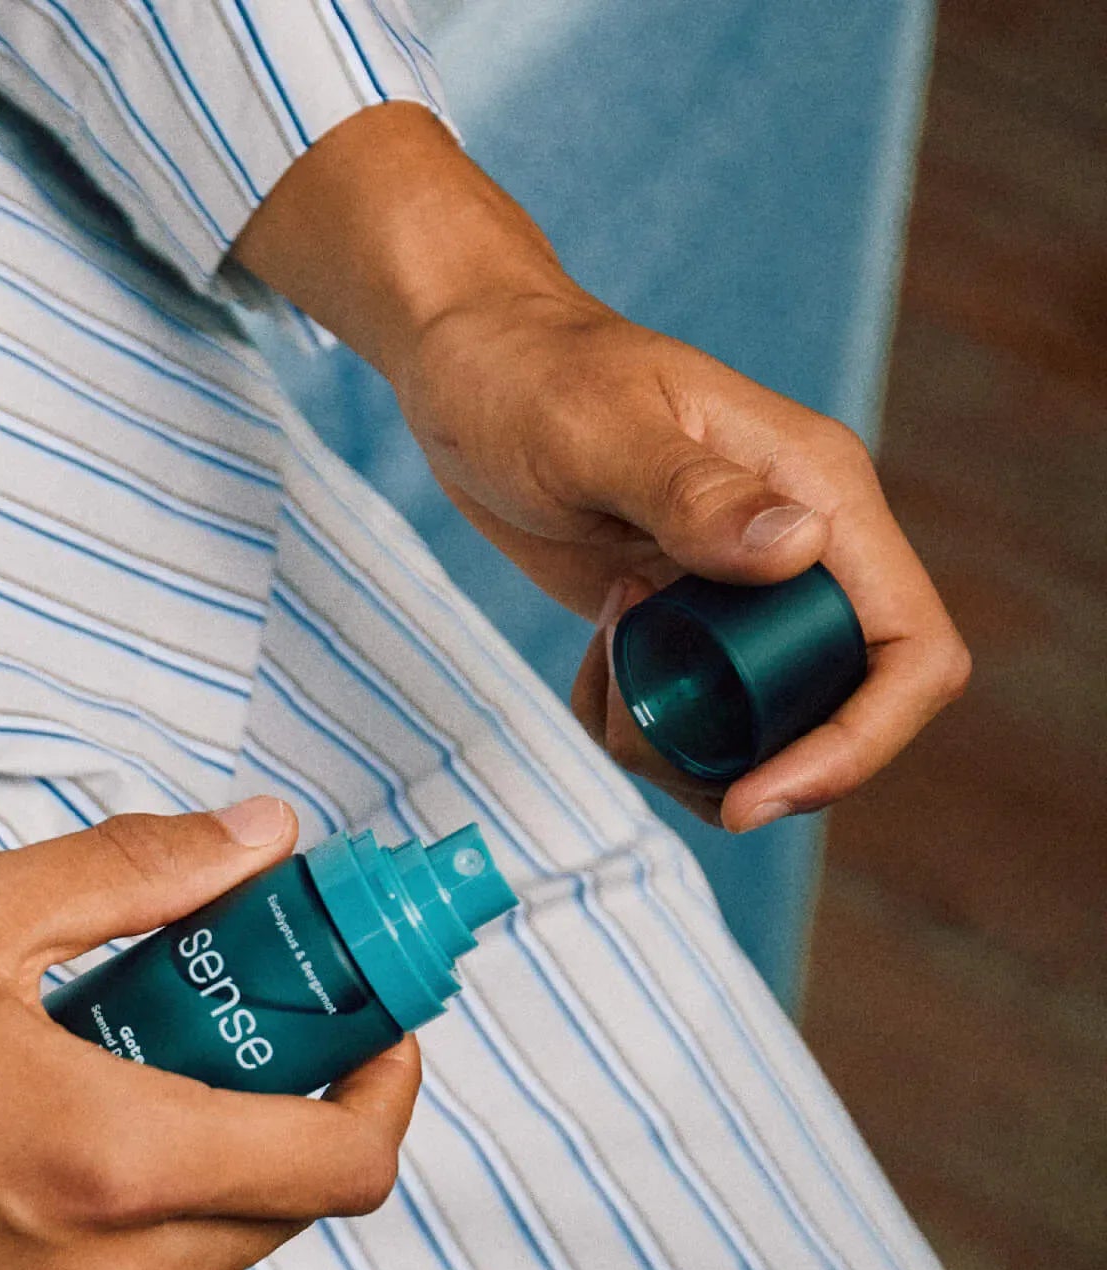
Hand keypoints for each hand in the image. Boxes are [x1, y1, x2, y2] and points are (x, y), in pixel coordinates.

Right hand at [0, 801, 419, 1269]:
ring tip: (98, 1096)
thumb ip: (140, 875)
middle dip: (283, 1117)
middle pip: (279, 1216)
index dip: (389, 1091)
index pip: (342, 1166)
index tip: (376, 1033)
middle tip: (226, 1035)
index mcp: (110, 1170)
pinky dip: (113, 1251)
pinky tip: (27, 1182)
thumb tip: (260, 840)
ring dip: (191, 1183)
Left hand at [231, 104, 969, 833]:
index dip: (856, 745)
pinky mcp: (685, 617)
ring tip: (603, 679)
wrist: (471, 363)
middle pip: (837, 712)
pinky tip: (591, 664)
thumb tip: (800, 549)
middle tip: (634, 727)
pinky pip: (694, 712)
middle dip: (745, 759)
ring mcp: (743, 591)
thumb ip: (691, 494)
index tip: (756, 797)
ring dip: (683, 748)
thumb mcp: (596, 432)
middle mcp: (802, 549)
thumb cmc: (529, 375)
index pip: (907, 649)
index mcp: (820, 494)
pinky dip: (639, 724)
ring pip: (761, 728)